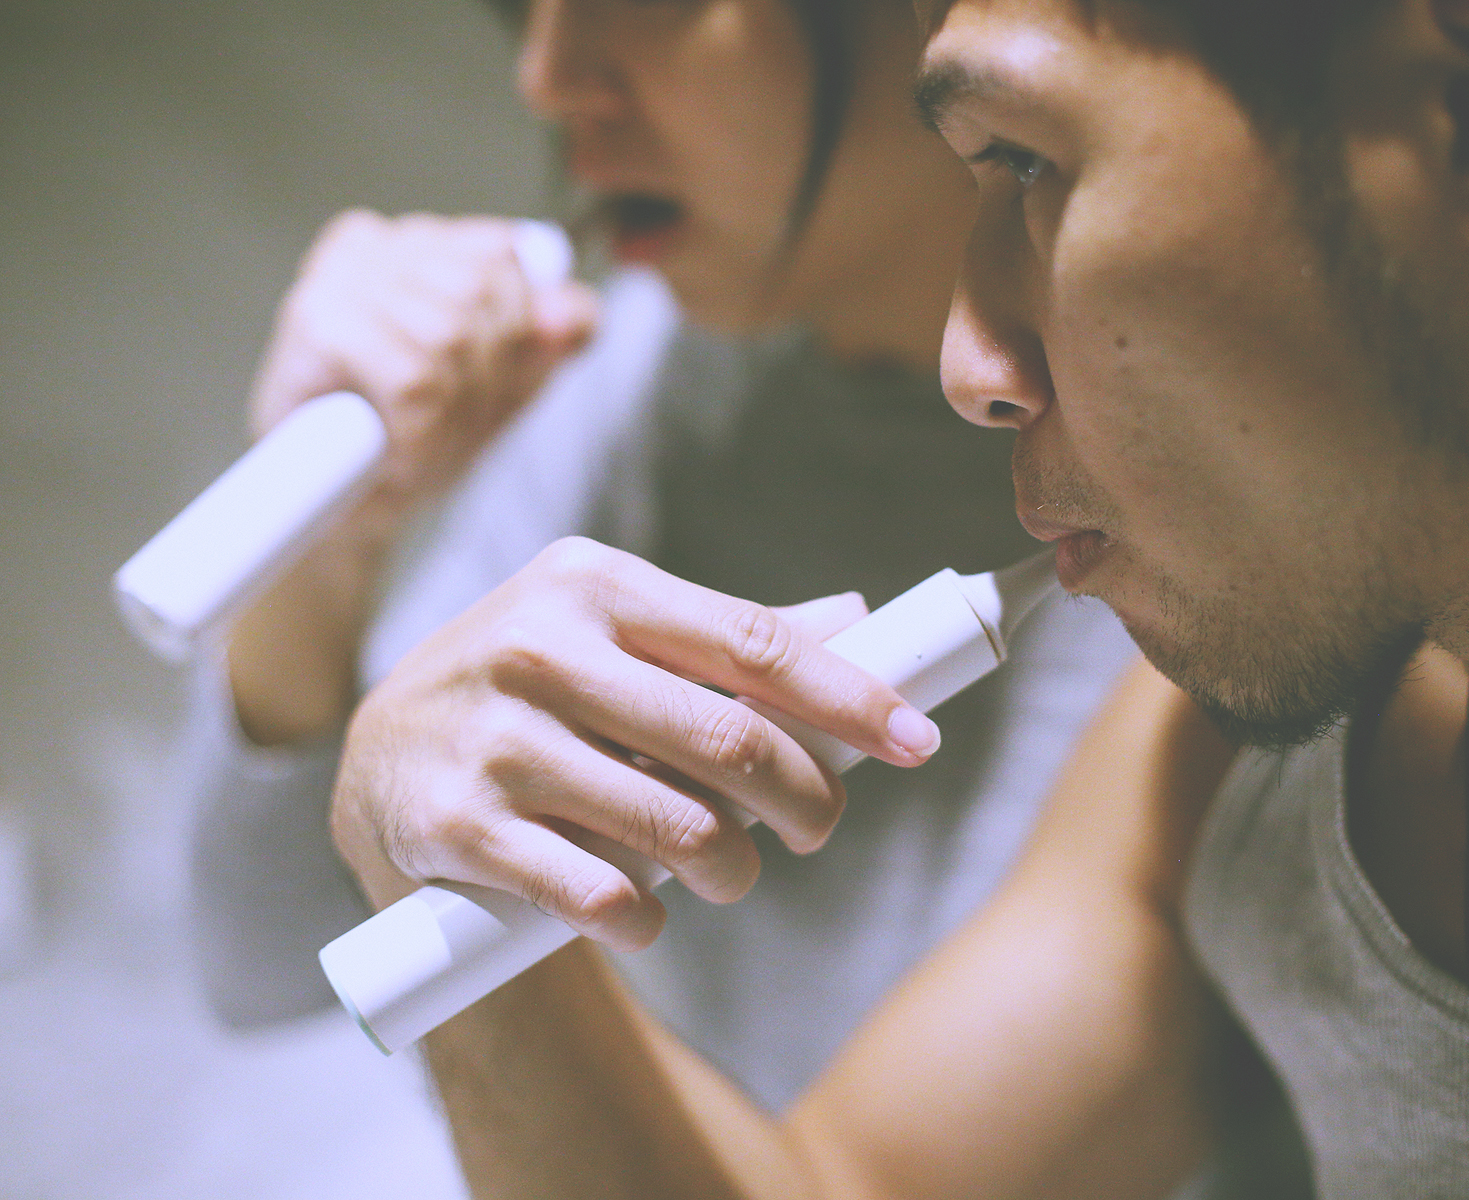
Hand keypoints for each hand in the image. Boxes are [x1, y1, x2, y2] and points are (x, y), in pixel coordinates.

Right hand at [251, 209, 598, 525]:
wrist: (342, 500)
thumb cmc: (418, 430)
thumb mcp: (506, 378)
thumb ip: (549, 335)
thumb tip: (572, 310)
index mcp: (416, 240)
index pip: (505, 254)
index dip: (518, 330)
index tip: (490, 382)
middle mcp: (370, 244)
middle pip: (481, 291)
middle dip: (488, 373)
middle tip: (457, 422)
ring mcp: (335, 277)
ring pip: (450, 334)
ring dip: (454, 407)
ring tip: (428, 437)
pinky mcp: (315, 321)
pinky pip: (413, 376)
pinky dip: (422, 428)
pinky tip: (403, 446)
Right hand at [329, 539, 941, 949]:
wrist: (380, 761)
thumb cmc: (534, 692)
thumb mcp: (610, 632)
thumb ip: (723, 635)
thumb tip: (858, 614)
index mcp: (592, 584)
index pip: (752, 642)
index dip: (850, 697)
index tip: (919, 741)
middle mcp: (537, 646)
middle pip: (729, 740)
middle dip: (804, 801)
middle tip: (821, 829)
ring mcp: (490, 738)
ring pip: (676, 826)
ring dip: (733, 868)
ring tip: (733, 872)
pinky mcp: (452, 825)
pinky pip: (594, 893)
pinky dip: (643, 918)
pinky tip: (646, 915)